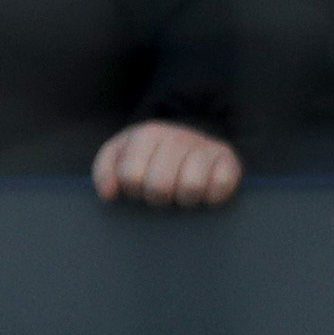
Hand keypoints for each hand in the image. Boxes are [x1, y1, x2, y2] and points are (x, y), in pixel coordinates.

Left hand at [92, 119, 242, 207]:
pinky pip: (220, 188)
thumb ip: (105, 171)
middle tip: (160, 193)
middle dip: (156, 198)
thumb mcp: (120, 154)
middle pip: (159, 187)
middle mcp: (177, 137)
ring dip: (183, 200)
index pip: (130, 177)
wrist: (188, 137)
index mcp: (146, 134)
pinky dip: (210, 197)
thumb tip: (108, 194)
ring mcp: (205, 147)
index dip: (132, 190)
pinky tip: (203, 192)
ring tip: (180, 194)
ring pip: (190, 189)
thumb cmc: (148, 154)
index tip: (136, 187)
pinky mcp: (229, 160)